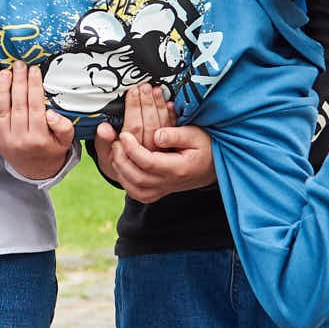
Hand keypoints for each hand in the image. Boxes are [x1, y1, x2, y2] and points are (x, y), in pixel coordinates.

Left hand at [0, 62, 76, 180]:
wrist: (36, 171)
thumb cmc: (52, 150)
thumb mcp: (66, 142)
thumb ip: (63, 126)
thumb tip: (50, 113)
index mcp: (39, 138)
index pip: (35, 107)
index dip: (34, 86)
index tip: (34, 70)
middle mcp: (20, 139)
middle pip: (18, 105)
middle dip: (18, 82)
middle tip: (19, 65)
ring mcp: (5, 140)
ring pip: (2, 110)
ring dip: (2, 89)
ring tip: (5, 72)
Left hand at [92, 84, 216, 202]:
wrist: (212, 167)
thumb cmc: (205, 148)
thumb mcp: (196, 135)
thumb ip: (176, 135)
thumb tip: (156, 135)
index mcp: (178, 169)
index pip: (149, 163)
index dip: (132, 149)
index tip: (124, 135)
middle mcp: (169, 183)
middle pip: (137, 177)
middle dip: (122, 159)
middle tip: (116, 141)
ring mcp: (162, 190)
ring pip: (133, 188)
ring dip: (120, 170)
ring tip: (116, 151)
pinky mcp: (157, 193)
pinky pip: (136, 193)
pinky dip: (125, 180)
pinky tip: (121, 165)